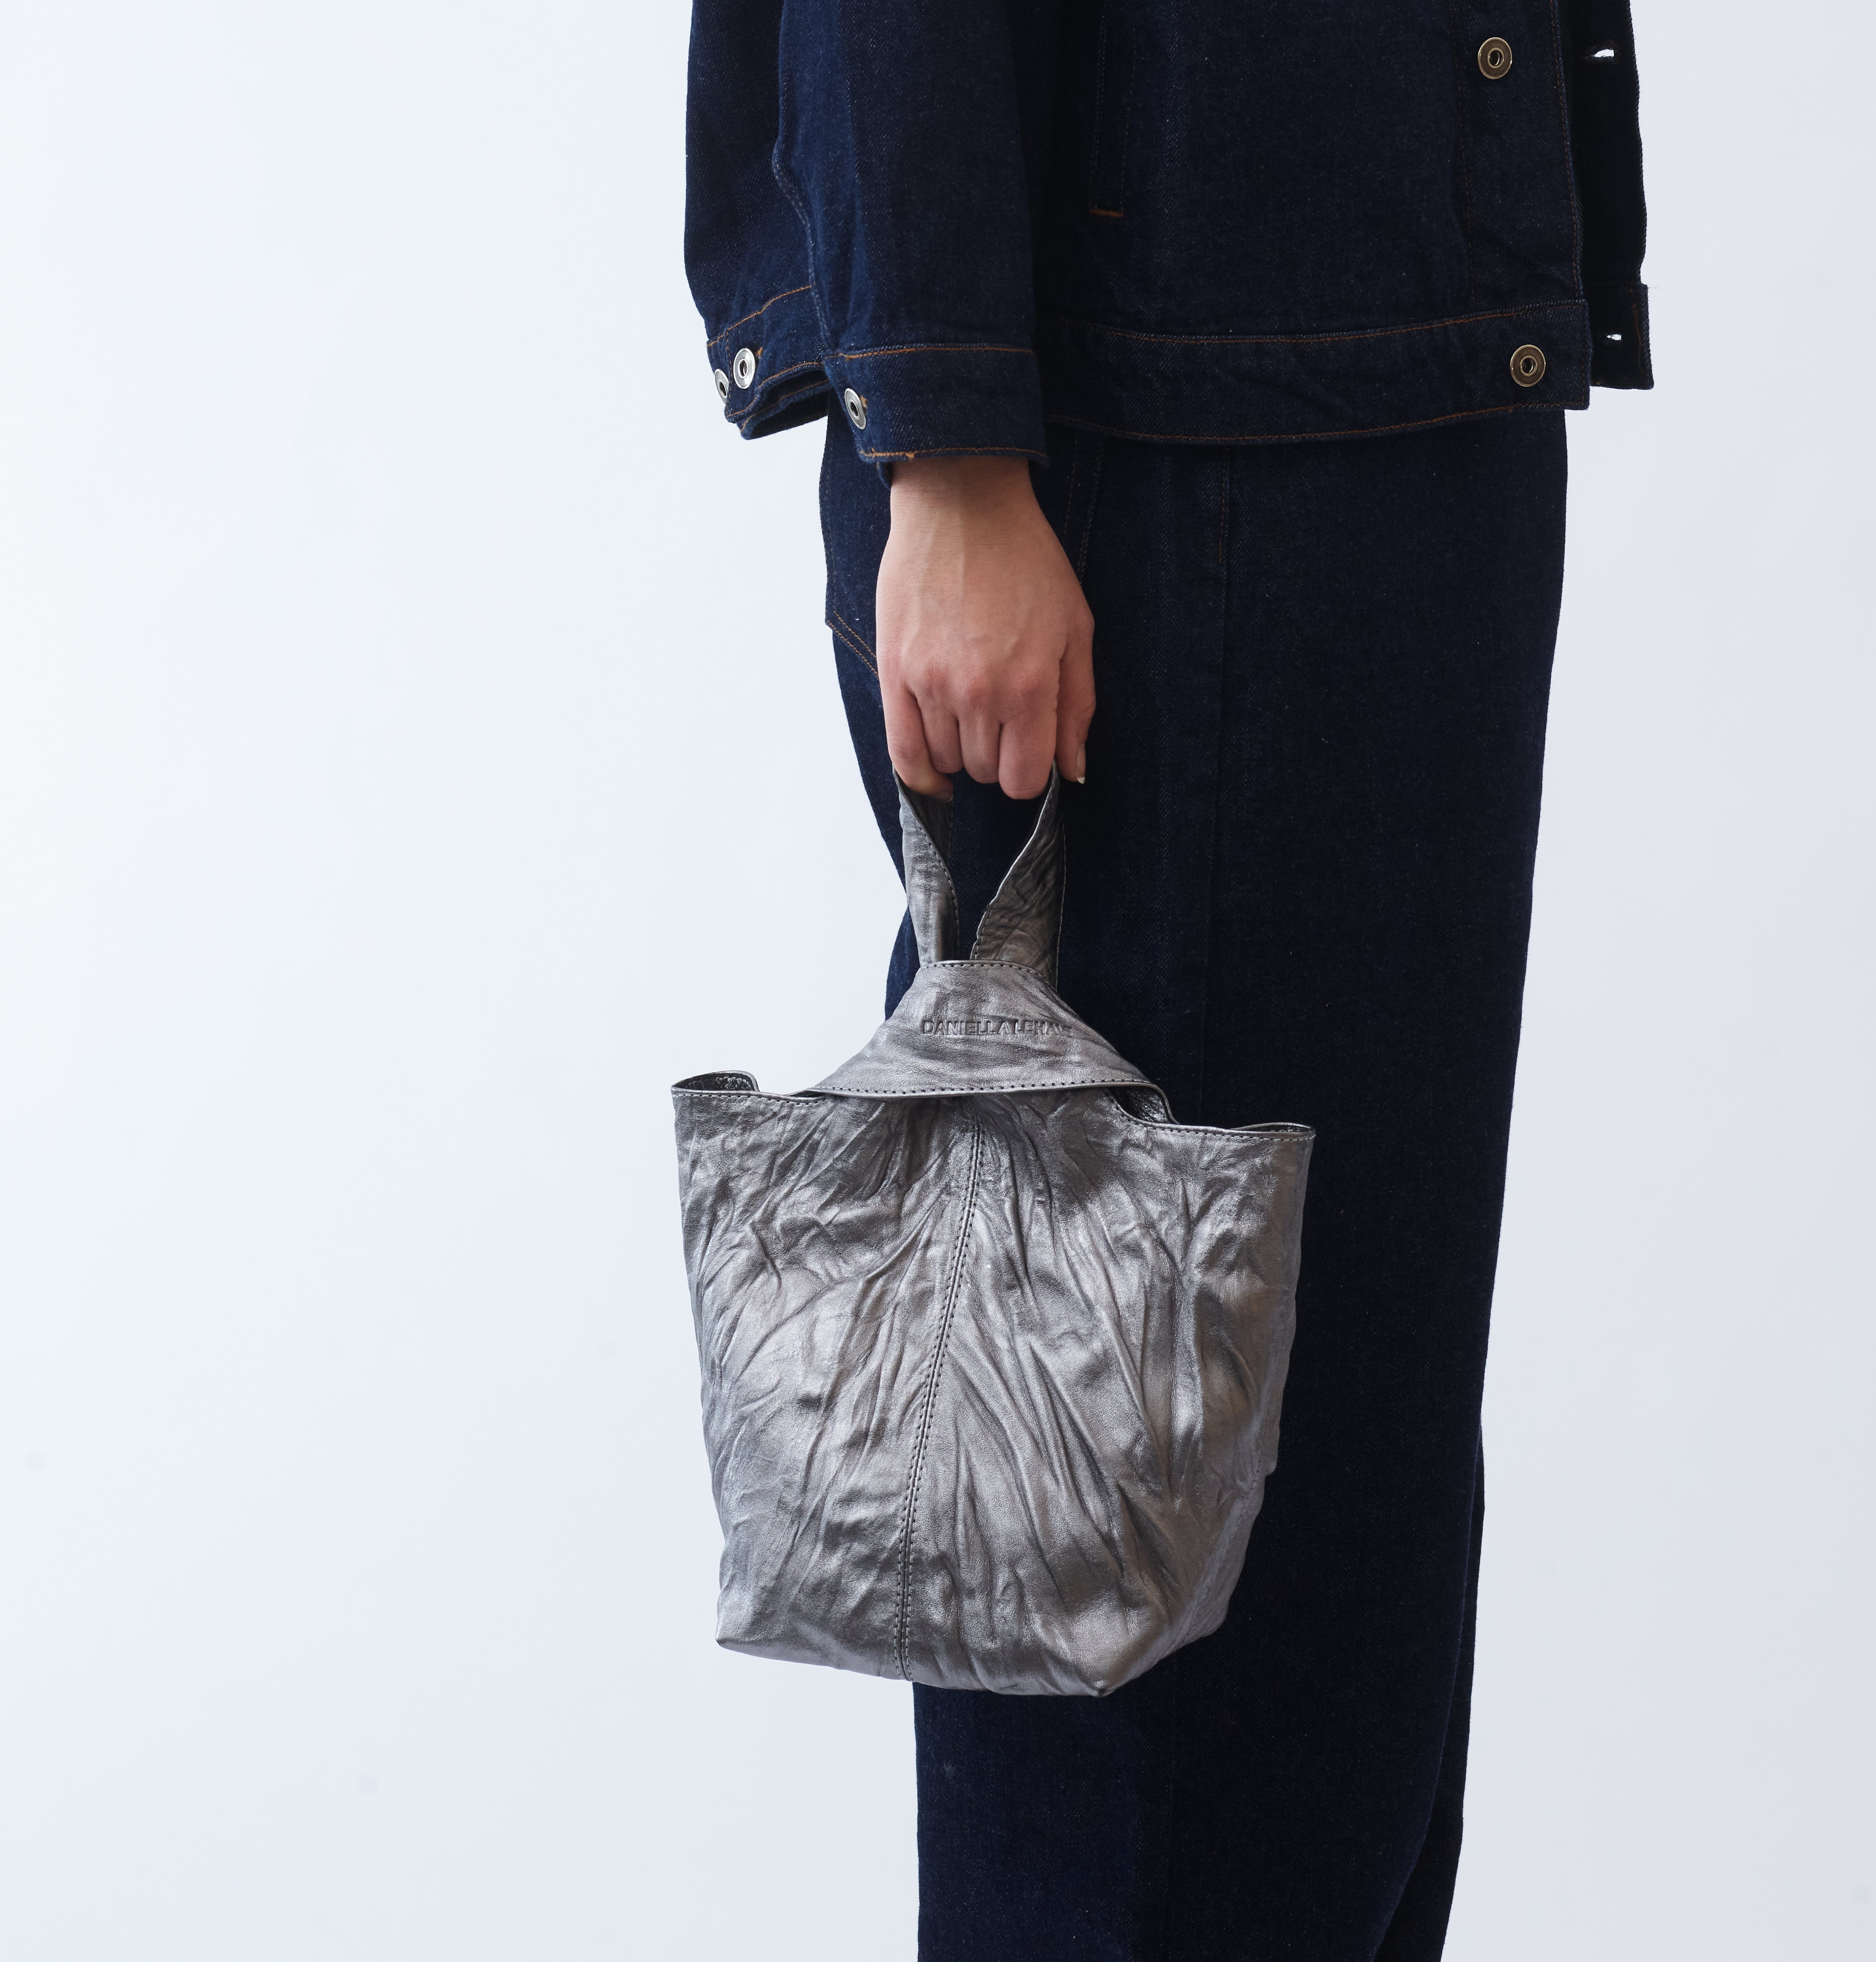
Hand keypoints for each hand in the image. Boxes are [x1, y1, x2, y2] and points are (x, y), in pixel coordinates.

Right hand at [875, 455, 1094, 800]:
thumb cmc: (1025, 560)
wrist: (962, 506)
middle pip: (985, 772)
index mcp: (1029, 685)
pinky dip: (920, 771)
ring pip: (946, 761)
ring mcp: (931, 685)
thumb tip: (1071, 770)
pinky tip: (935, 769)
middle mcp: (978, 694)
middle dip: (997, 756)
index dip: (1030, 774)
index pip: (1024, 779)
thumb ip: (1077, 704)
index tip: (1029, 752)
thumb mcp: (1074, 627)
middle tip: (1001, 719)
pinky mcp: (895, 671)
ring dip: (960, 751)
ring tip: (969, 714)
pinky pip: (902, 751)